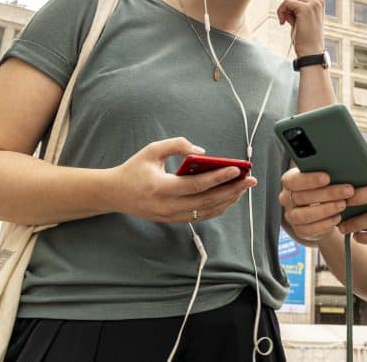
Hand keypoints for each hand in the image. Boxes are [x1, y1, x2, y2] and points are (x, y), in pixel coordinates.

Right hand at [106, 137, 256, 222]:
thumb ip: (176, 145)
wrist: (115, 194)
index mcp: (162, 188)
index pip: (197, 185)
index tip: (237, 169)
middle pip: (207, 201)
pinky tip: (230, 197)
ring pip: (207, 211)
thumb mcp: (152, 150)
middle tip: (251, 179)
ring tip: (244, 187)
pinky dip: (218, 207)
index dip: (219, 177)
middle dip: (232, 190)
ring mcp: (171, 216)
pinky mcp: (173, 220)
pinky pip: (201, 216)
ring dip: (228, 200)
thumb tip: (202, 152)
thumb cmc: (134, 169)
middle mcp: (168, 206)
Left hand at [276, 0, 324, 56]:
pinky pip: (286, 2)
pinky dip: (281, 12)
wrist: (310, 51)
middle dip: (284, 1)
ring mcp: (313, 3)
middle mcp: (317, 0)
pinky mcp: (305, 8)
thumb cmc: (304, 38)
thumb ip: (295, 7)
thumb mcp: (300, 18)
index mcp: (318, 1)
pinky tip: (283, 23)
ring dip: (282, 9)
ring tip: (284, 21)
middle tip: (283, 16)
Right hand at [279, 167, 354, 240]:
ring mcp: (291, 216)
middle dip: (327, 194)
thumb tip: (342, 167)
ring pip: (304, 215)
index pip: (293, 180)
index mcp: (289, 181)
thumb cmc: (322, 188)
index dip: (310, 179)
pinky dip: (325, 224)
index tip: (327, 177)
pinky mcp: (299, 230)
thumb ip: (325, 172)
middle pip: (302, 197)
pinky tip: (337, 217)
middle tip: (348, 190)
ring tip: (343, 204)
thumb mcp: (321, 178)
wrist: (320, 211)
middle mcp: (286, 199)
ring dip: (326, 210)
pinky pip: (310, 229)